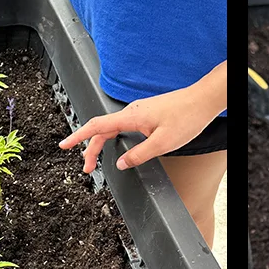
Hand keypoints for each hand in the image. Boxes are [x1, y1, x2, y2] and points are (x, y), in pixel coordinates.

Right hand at [58, 83, 220, 171]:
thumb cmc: (187, 118)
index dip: (78, 136)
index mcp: (131, 116)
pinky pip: (122, 126)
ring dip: (101, 144)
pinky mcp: (146, 113)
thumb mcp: (163, 144)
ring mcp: (139, 111)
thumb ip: (139, 155)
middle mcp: (132, 111)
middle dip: (90, 149)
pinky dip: (113, 138)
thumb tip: (120, 164)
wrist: (203, 100)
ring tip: (95, 161)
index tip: (64, 145)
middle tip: (86, 168)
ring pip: (112, 128)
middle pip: (102, 130)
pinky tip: (117, 147)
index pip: (97, 126)